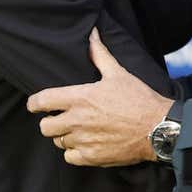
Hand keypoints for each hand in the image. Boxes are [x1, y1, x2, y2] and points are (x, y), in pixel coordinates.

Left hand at [27, 29, 172, 166]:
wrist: (157, 127)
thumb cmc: (138, 98)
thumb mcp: (118, 73)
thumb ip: (99, 54)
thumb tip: (92, 34)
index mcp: (80, 97)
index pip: (41, 101)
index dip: (33, 104)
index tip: (34, 105)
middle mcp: (77, 120)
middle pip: (45, 127)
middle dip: (49, 122)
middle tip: (59, 119)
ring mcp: (83, 140)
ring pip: (58, 142)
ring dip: (64, 136)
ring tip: (77, 130)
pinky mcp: (92, 157)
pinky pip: (70, 157)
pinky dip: (74, 152)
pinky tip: (84, 144)